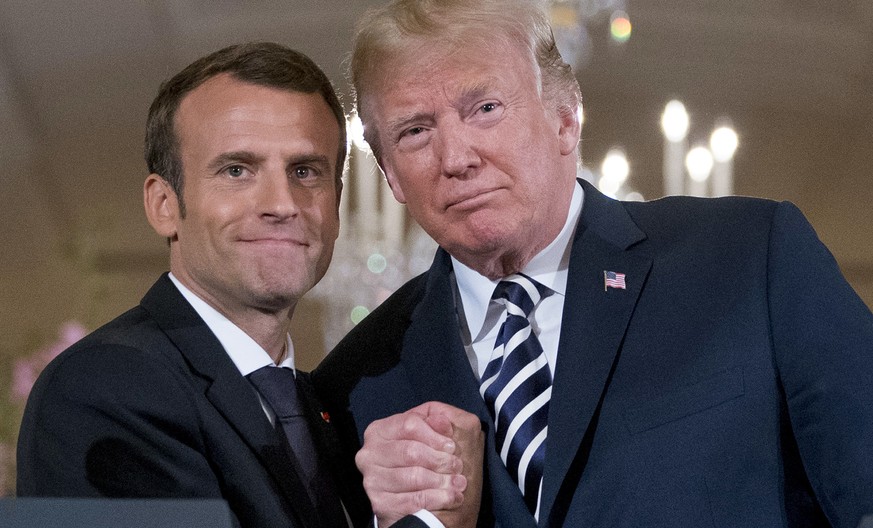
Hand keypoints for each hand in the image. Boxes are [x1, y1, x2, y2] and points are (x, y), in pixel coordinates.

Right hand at [356, 402, 482, 527]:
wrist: (423, 507)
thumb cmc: (430, 466)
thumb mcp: (437, 436)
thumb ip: (439, 420)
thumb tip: (441, 420)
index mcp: (380, 430)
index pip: (409, 424)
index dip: (435, 435)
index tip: (451, 446)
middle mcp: (370, 453)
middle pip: (411, 451)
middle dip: (440, 460)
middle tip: (457, 466)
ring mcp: (372, 479)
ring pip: (413, 476)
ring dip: (442, 480)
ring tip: (458, 482)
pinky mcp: (380, 504)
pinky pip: (414, 500)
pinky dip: (438, 498)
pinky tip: (451, 496)